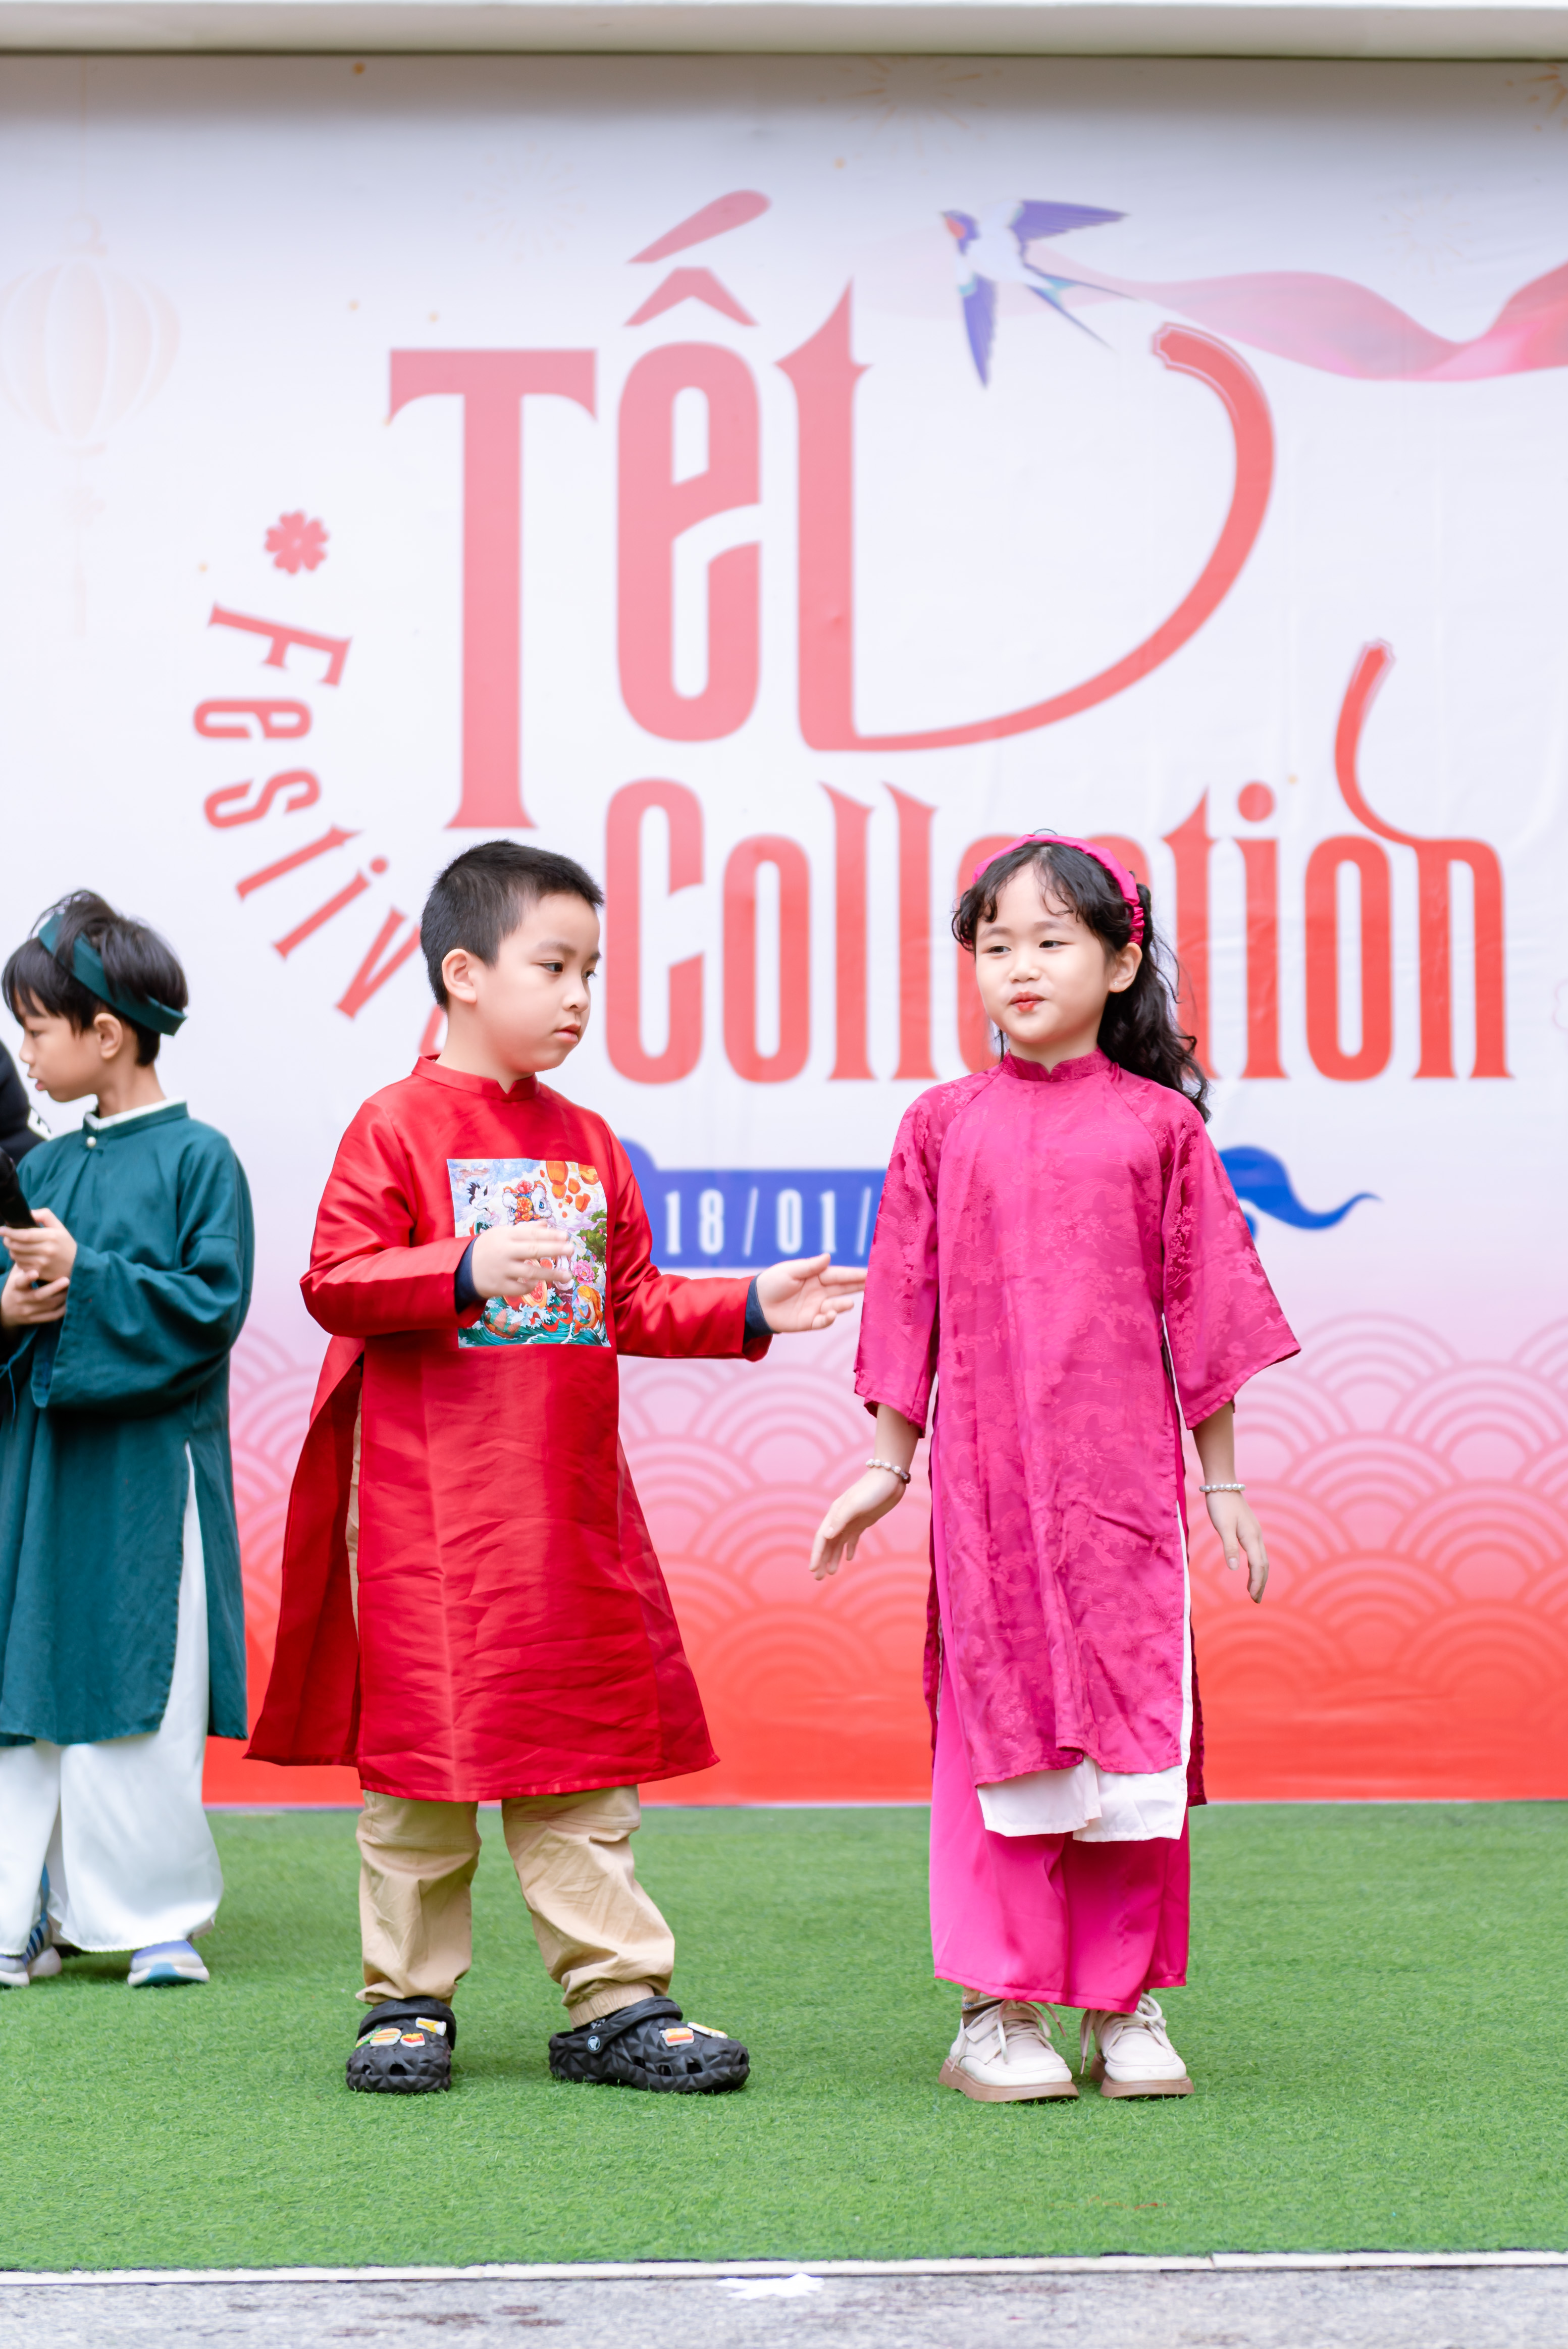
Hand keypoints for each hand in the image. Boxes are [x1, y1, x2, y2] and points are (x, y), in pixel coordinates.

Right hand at [0, 1261, 68, 1329]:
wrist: (6, 1310)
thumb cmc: (16, 1286)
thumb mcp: (16, 1275)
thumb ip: (24, 1262)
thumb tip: (32, 1242)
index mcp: (15, 1287)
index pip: (20, 1282)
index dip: (27, 1278)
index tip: (35, 1272)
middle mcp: (21, 1300)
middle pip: (39, 1296)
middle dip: (54, 1288)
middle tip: (67, 1279)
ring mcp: (28, 1312)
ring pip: (48, 1306)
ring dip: (62, 1297)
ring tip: (72, 1287)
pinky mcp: (35, 1320)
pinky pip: (52, 1316)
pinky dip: (62, 1309)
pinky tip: (70, 1300)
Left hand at [2, 1208, 75, 1287]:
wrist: (78, 1266)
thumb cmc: (65, 1244)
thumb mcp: (59, 1227)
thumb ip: (45, 1216)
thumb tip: (29, 1213)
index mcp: (51, 1236)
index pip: (24, 1235)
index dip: (9, 1232)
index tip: (0, 1229)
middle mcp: (46, 1250)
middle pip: (17, 1246)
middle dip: (7, 1241)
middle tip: (6, 1238)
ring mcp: (42, 1263)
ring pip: (17, 1256)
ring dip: (12, 1250)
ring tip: (15, 1247)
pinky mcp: (40, 1273)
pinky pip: (21, 1266)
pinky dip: (18, 1260)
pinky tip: (23, 1256)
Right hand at [470, 1222, 572, 1298]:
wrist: (462, 1268)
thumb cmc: (488, 1248)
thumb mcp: (501, 1233)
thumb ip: (524, 1230)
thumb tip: (545, 1225)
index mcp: (505, 1235)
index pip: (531, 1234)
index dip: (550, 1235)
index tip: (566, 1236)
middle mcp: (504, 1251)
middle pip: (533, 1250)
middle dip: (554, 1249)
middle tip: (571, 1250)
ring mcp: (501, 1270)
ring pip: (530, 1272)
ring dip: (550, 1273)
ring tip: (566, 1275)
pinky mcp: (498, 1286)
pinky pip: (520, 1288)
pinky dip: (530, 1286)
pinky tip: (537, 1283)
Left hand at [756, 1254, 866, 1333]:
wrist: (755, 1304)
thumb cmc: (772, 1282)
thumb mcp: (790, 1271)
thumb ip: (810, 1266)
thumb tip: (828, 1257)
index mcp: (817, 1276)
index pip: (840, 1274)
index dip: (855, 1274)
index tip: (871, 1273)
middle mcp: (821, 1291)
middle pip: (843, 1289)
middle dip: (858, 1287)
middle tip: (875, 1287)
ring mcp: (817, 1307)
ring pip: (836, 1306)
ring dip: (843, 1305)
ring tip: (849, 1304)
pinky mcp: (810, 1321)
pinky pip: (823, 1321)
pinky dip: (829, 1319)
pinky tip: (831, 1315)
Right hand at [810, 1468, 906, 1580]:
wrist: (890, 1479)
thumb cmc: (871, 1490)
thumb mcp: (855, 1504)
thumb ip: (840, 1520)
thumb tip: (825, 1536)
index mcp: (835, 1513)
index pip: (821, 1538)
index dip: (816, 1554)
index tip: (812, 1570)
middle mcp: (840, 1518)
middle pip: (828, 1543)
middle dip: (822, 1560)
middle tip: (818, 1578)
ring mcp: (852, 1520)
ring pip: (839, 1543)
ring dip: (834, 1557)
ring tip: (831, 1573)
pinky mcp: (864, 1521)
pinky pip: (853, 1538)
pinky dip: (850, 1549)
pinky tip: (849, 1559)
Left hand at [1206, 1489, 1267, 1603]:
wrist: (1223, 1484)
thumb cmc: (1220, 1504)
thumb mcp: (1222, 1526)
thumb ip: (1229, 1546)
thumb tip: (1235, 1568)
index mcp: (1251, 1537)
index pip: (1258, 1565)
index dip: (1257, 1582)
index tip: (1253, 1597)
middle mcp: (1256, 1536)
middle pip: (1263, 1564)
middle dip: (1261, 1583)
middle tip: (1256, 1600)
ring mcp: (1254, 1532)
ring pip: (1261, 1559)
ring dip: (1259, 1575)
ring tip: (1254, 1590)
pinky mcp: (1249, 1530)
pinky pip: (1256, 1552)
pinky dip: (1256, 1565)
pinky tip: (1250, 1569)